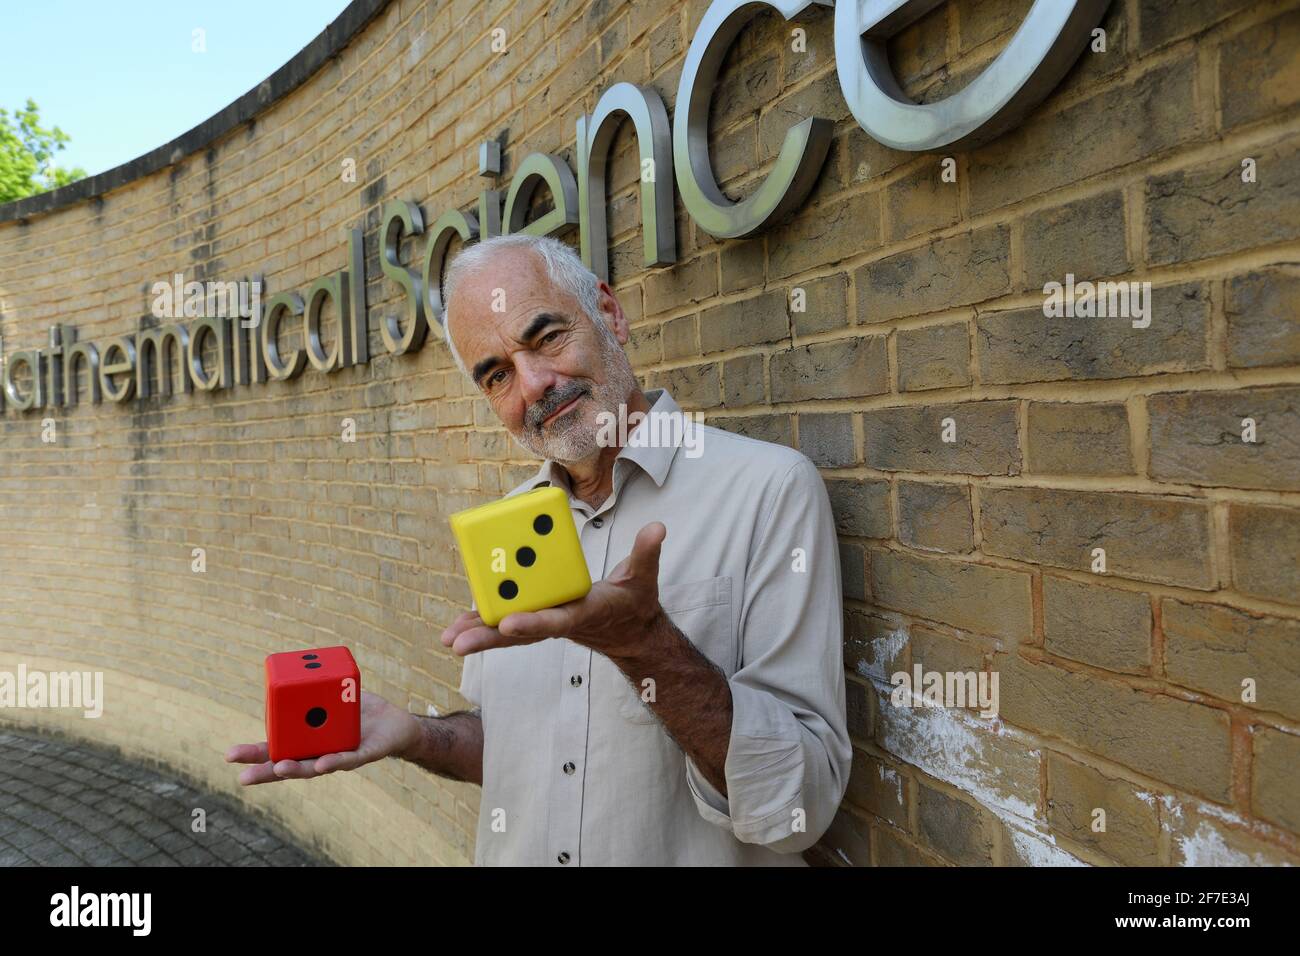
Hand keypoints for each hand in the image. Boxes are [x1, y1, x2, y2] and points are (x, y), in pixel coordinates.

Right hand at [225, 690, 419, 785]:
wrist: (397, 723)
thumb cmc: (358, 711)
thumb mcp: (333, 692)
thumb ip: (313, 687)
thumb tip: (290, 675)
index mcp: (307, 740)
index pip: (277, 750)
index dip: (255, 755)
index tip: (230, 756)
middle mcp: (320, 753)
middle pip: (288, 764)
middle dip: (265, 770)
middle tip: (240, 775)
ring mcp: (340, 757)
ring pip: (315, 767)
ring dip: (297, 768)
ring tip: (280, 768)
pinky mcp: (365, 755)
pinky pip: (348, 759)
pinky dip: (334, 761)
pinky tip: (322, 764)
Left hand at [441, 521, 667, 658]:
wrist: (631, 631)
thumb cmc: (635, 601)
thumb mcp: (645, 576)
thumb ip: (647, 553)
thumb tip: (657, 529)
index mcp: (586, 612)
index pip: (557, 620)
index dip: (532, 622)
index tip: (506, 624)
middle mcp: (561, 622)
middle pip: (521, 632)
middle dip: (488, 637)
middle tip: (455, 643)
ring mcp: (548, 622)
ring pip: (509, 631)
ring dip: (478, 632)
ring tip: (447, 637)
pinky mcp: (540, 617)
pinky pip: (508, 620)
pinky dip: (483, 622)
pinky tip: (457, 625)